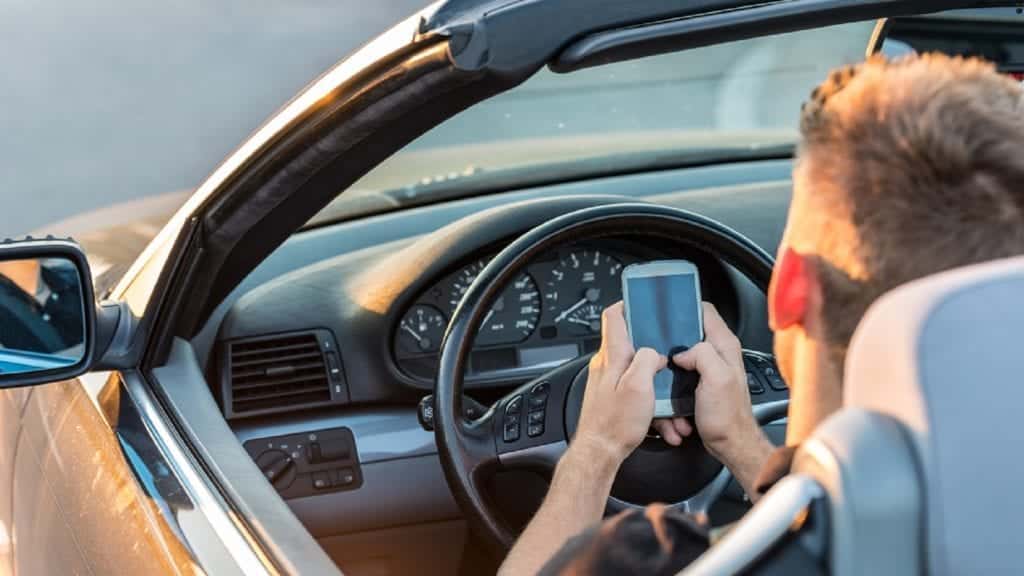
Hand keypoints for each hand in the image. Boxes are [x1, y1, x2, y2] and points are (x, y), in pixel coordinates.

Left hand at [572, 302, 666, 464]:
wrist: (600, 452)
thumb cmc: (615, 423)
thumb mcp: (639, 386)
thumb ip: (648, 360)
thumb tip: (655, 352)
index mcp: (613, 356)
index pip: (614, 316)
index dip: (628, 303)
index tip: (643, 300)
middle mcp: (607, 365)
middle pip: (630, 342)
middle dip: (653, 346)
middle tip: (669, 347)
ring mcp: (608, 381)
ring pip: (636, 370)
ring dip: (655, 382)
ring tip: (669, 398)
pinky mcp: (612, 397)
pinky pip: (635, 390)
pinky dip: (650, 400)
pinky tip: (661, 417)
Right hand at [653, 303, 761, 463]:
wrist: (730, 445)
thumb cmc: (728, 418)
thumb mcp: (717, 379)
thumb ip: (702, 354)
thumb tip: (682, 350)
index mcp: (725, 347)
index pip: (705, 311)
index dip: (686, 306)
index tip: (668, 310)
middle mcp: (717, 354)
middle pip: (689, 331)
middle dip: (672, 336)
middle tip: (656, 340)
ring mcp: (708, 369)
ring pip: (682, 353)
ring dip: (670, 361)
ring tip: (660, 366)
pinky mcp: (699, 384)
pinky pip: (680, 373)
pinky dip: (672, 379)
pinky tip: (667, 387)